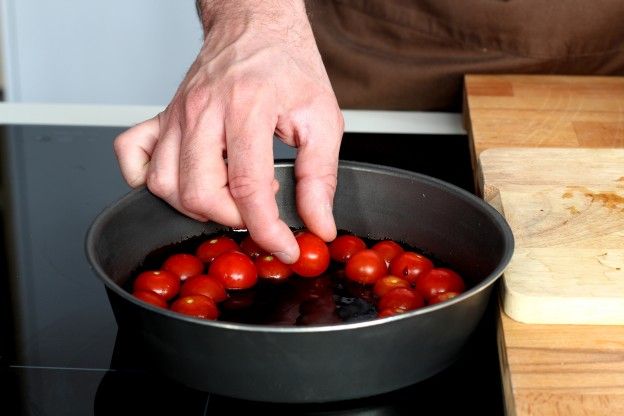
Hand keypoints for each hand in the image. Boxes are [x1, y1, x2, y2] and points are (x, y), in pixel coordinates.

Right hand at [113, 0, 343, 262]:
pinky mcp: (162, 115)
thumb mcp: (322, 118)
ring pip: (163, 183)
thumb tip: (318, 223)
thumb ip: (320, 176)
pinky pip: (130, 154)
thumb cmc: (288, 66)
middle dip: (232, 219)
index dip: (267, 230)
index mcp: (247, 108)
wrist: (256, 26)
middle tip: (257, 209)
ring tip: (229, 191)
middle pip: (199, 192)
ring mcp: (177, 114)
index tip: (284, 247)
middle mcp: (204, 111)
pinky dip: (144, 179)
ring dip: (197, 205)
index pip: (248, 187)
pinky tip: (180, 180)